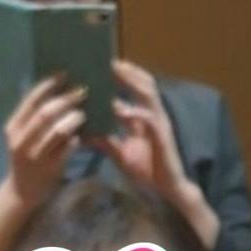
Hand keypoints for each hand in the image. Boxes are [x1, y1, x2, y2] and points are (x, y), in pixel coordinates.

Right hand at [4, 75, 85, 208]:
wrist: (22, 191)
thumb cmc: (26, 157)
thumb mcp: (23, 135)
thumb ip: (34, 116)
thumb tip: (57, 88)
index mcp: (13, 127)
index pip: (31, 100)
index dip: (49, 85)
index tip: (64, 74)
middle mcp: (21, 140)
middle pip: (45, 113)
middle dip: (66, 99)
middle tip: (82, 91)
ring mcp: (35, 156)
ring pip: (58, 131)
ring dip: (74, 119)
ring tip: (83, 114)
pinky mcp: (50, 169)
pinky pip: (67, 150)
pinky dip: (77, 140)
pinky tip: (83, 136)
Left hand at [95, 59, 220, 246]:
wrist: (166, 190)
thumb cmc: (147, 171)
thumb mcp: (120, 153)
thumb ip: (105, 140)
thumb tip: (85, 132)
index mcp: (144, 118)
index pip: (136, 89)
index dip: (124, 76)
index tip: (104, 65)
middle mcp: (154, 116)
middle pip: (145, 84)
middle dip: (129, 71)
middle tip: (109, 61)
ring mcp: (160, 125)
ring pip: (149, 95)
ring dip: (133, 82)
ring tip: (116, 72)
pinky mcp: (162, 137)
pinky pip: (150, 119)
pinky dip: (135, 111)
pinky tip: (120, 108)